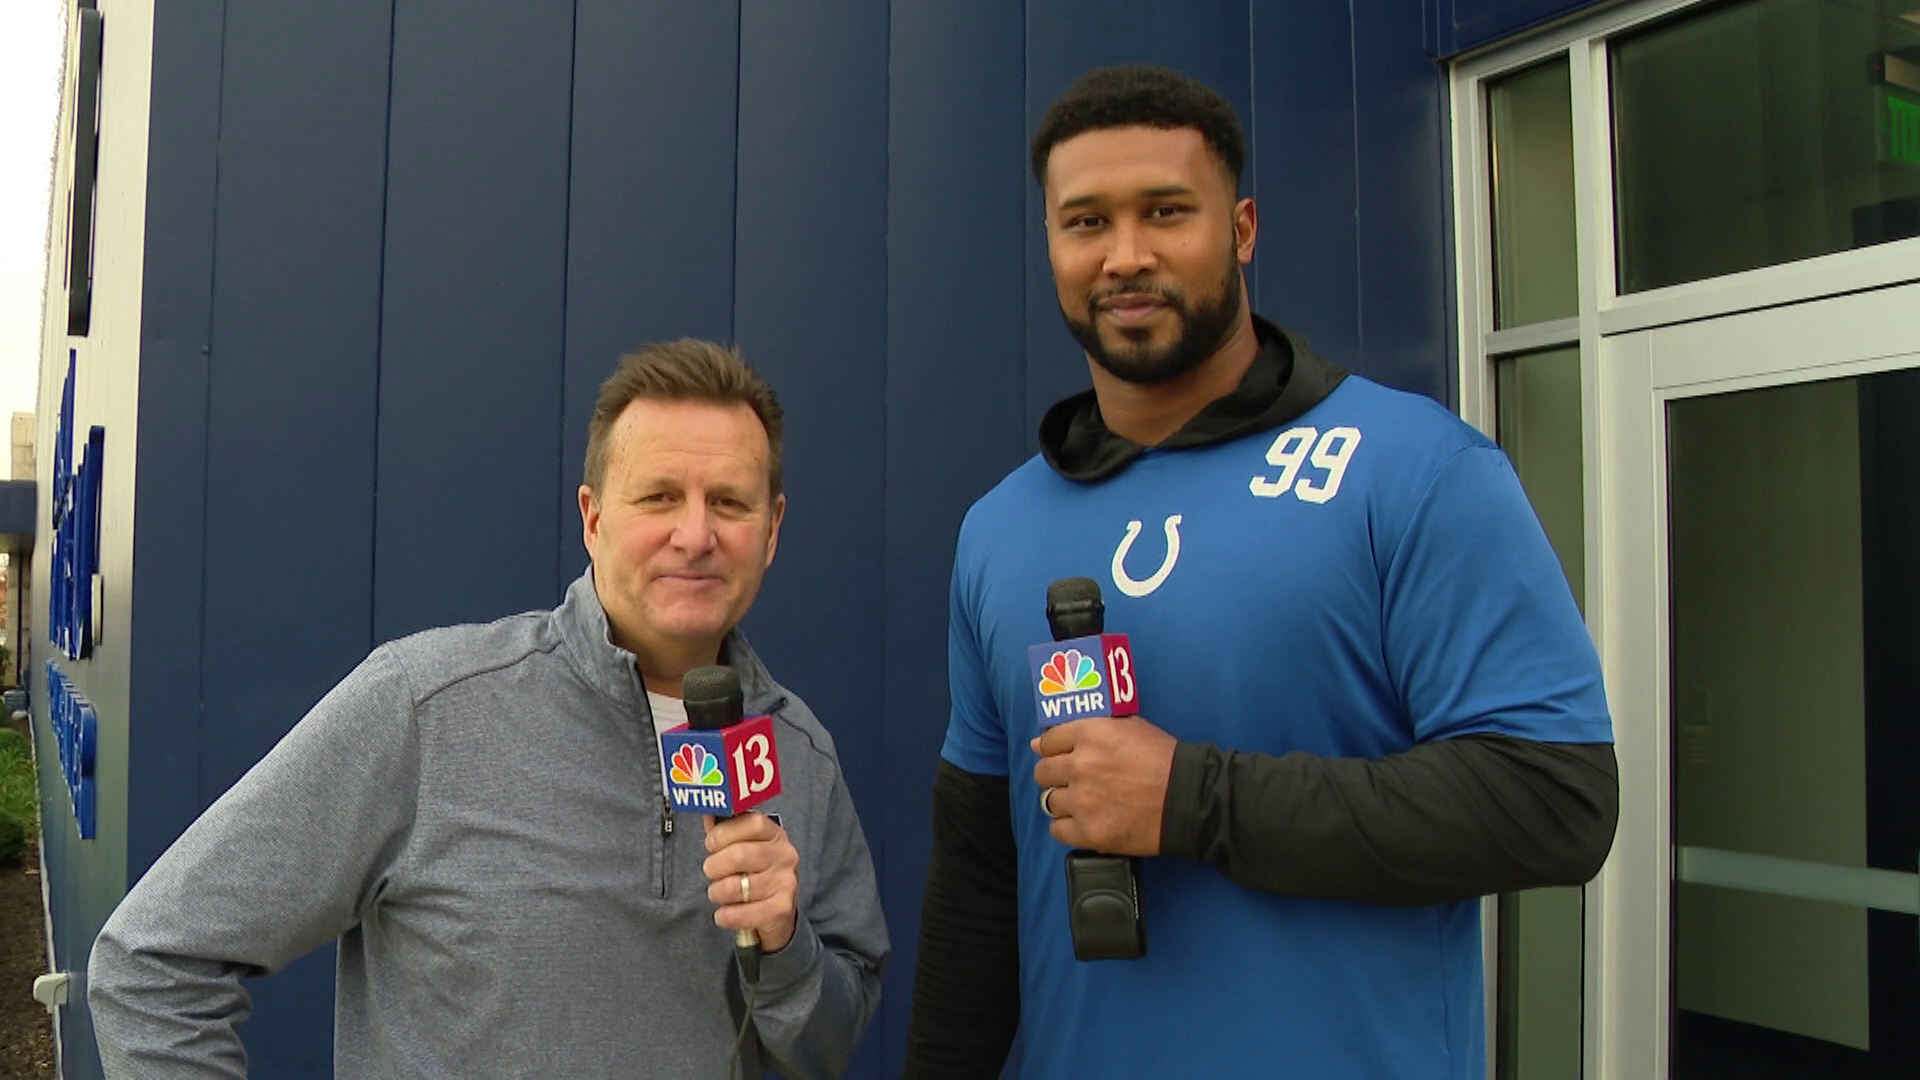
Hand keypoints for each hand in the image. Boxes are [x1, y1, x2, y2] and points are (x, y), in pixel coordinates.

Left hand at [701, 813, 799, 952]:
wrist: (778, 912)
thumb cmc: (756, 874)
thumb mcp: (744, 847)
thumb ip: (724, 830)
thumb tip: (707, 811)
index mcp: (775, 835)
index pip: (752, 822)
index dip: (725, 832)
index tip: (711, 843)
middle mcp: (784, 856)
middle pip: (739, 854)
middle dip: (714, 865)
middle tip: (712, 871)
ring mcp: (785, 882)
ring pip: (735, 887)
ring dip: (717, 892)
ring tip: (720, 892)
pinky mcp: (780, 909)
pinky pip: (740, 913)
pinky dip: (725, 915)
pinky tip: (725, 912)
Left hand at [1030, 715, 1177, 855]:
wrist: (1188, 799)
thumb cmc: (1164, 761)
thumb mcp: (1130, 727)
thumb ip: (1088, 728)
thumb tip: (1041, 741)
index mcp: (1090, 734)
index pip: (1046, 742)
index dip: (1053, 750)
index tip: (1061, 757)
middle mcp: (1080, 766)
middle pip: (1043, 773)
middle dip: (1056, 776)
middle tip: (1074, 781)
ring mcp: (1082, 801)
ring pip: (1049, 801)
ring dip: (1064, 802)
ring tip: (1086, 803)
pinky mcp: (1089, 832)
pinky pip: (1057, 830)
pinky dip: (1068, 827)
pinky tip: (1086, 821)